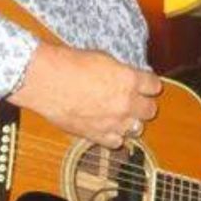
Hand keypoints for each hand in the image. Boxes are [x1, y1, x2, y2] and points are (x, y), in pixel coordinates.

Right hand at [8, 42, 161, 147]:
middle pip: (149, 110)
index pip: (154, 86)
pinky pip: (116, 142)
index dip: (150, 85)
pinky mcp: (97, 135)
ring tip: (120, 116)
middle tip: (135, 101)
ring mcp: (113, 121)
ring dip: (130, 122)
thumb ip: (120, 72)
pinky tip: (107, 128)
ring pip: (136, 129)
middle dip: (143, 105)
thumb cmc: (69, 65)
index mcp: (130, 80)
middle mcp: (126, 102)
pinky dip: (114, 136)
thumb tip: (126, 77)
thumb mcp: (103, 59)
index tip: (146, 86)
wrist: (46, 80)